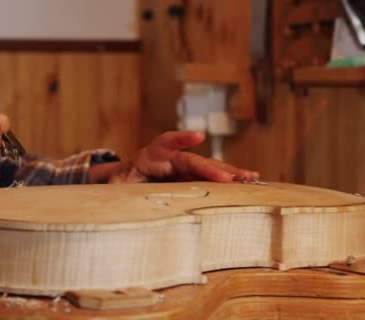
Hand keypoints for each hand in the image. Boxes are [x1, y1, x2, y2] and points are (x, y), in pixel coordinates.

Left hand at [90, 131, 258, 183]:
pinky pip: (212, 178)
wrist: (130, 178)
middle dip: (213, 168)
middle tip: (231, 178)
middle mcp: (172, 158)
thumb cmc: (123, 179)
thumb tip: (114, 192)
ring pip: (208, 168)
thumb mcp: (115, 184)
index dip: (182, 138)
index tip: (198, 136)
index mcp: (152, 155)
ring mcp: (184, 168)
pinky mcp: (192, 177)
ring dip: (229, 173)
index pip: (167, 142)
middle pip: (194, 161)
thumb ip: (117, 186)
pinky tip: (249, 181)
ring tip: (250, 177)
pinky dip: (230, 179)